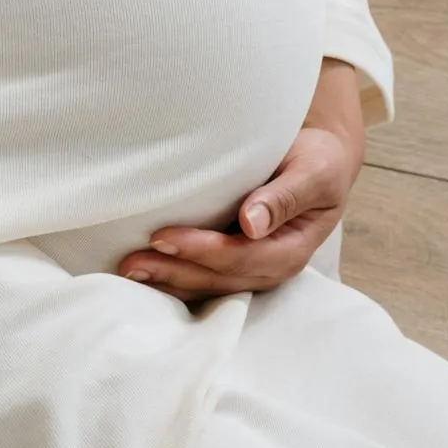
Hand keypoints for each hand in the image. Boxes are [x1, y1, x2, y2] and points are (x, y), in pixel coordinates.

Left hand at [117, 60, 365, 300]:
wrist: (319, 162)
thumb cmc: (316, 161)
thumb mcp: (313, 171)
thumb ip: (285, 196)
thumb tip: (252, 223)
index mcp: (293, 247)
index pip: (243, 257)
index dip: (203, 251)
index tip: (163, 236)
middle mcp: (271, 266)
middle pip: (220, 278)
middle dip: (175, 272)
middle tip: (132, 263)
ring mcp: (252, 270)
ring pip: (207, 285)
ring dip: (168, 282)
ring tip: (128, 272)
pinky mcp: (234, 263)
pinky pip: (202, 278)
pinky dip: (173, 278)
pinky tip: (144, 275)